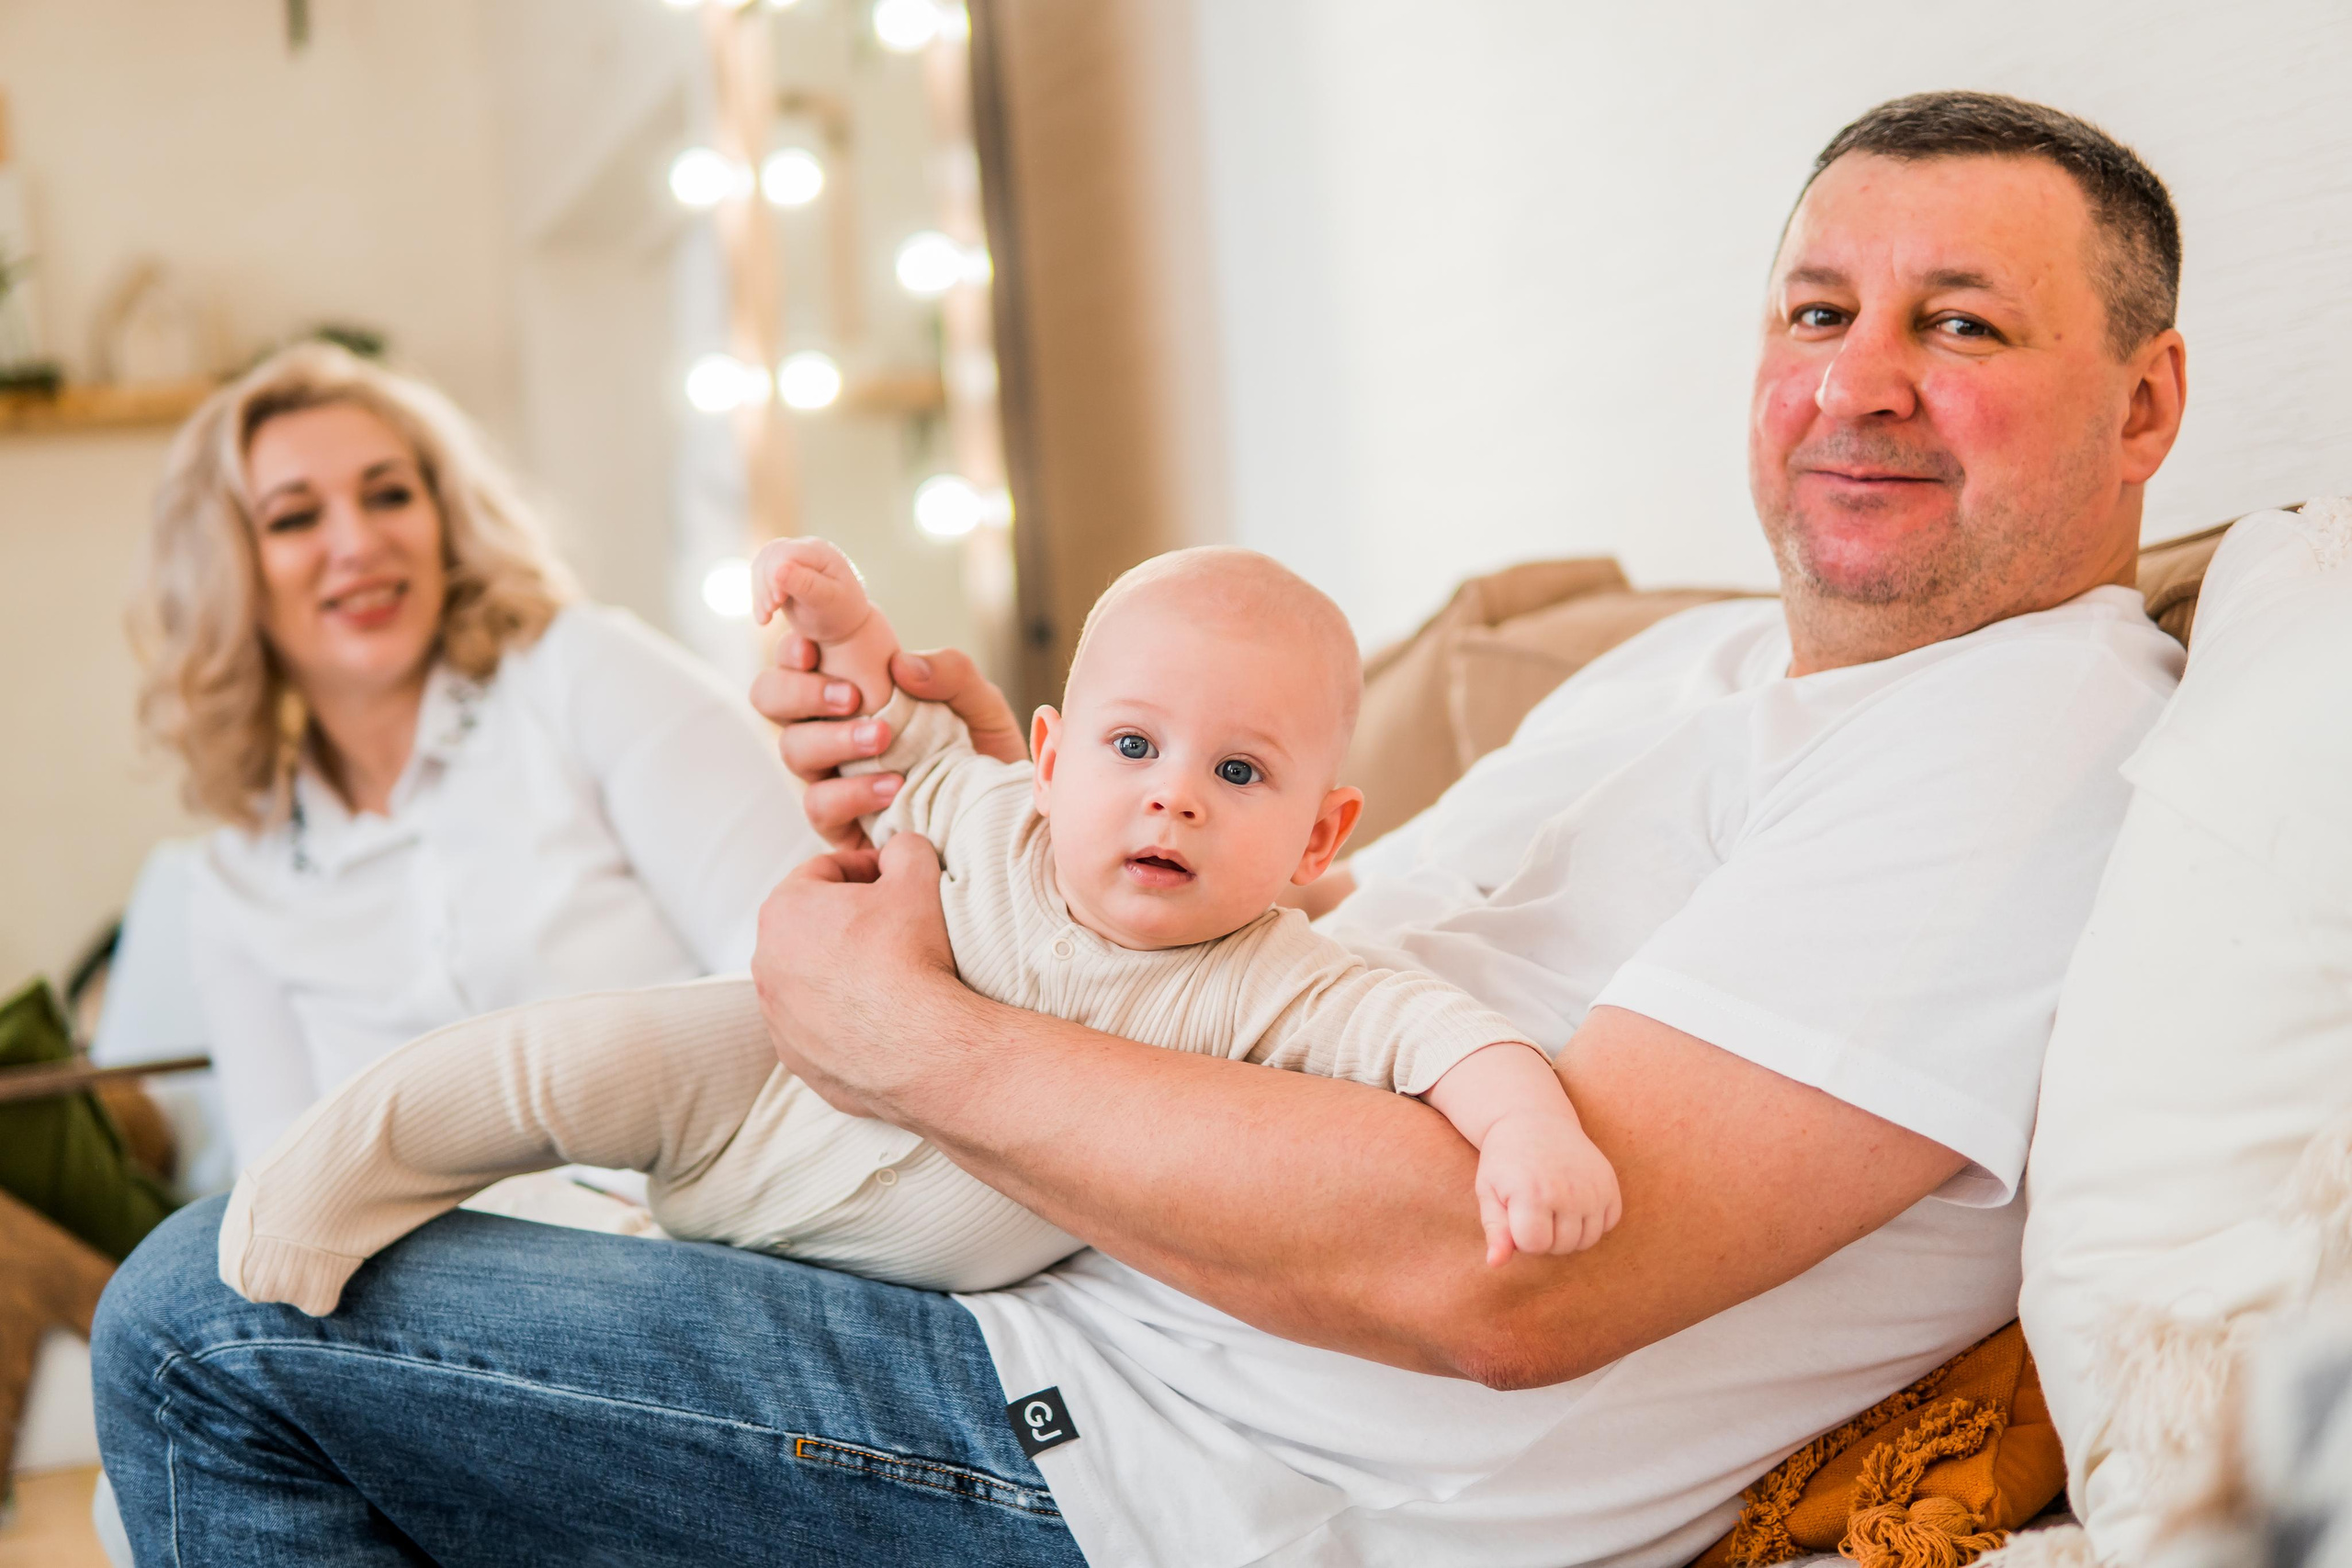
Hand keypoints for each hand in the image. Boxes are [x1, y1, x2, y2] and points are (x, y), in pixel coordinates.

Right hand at [750, 537, 871, 642]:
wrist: (840, 625)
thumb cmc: (838, 614)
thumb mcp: (826, 601)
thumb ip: (805, 584)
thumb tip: (779, 569)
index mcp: (820, 551)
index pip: (786, 552)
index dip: (774, 574)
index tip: (778, 602)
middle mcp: (804, 548)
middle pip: (770, 555)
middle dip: (765, 584)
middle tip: (771, 610)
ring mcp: (792, 558)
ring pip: (761, 564)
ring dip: (759, 592)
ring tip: (767, 616)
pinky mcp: (781, 571)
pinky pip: (760, 576)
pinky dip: (758, 597)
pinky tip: (765, 617)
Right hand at [750, 643, 1027, 849]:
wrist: (1006, 816)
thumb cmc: (984, 756)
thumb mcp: (982, 706)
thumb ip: (952, 674)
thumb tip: (902, 665)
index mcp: (854, 687)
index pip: (799, 659)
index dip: (792, 650)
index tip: (813, 648)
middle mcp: (829, 727)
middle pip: (770, 698)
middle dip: (799, 691)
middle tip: (851, 697)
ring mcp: (830, 775)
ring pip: (792, 750)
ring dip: (833, 739)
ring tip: (883, 739)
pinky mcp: (840, 824)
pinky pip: (820, 806)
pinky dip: (852, 792)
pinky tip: (892, 786)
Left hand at [751, 833, 964, 1119]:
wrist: (919, 1047)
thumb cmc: (911, 955)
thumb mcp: (918, 874)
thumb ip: (904, 846)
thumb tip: (899, 850)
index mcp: (784, 908)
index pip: (824, 871)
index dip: (865, 869)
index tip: (895, 880)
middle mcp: (765, 961)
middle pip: (811, 925)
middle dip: (848, 920)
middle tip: (895, 926)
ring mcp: (775, 1015)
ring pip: (809, 977)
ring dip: (842, 970)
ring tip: (890, 975)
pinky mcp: (794, 1056)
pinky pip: (817, 1024)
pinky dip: (842, 1016)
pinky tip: (882, 1018)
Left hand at [1473, 1111, 1622, 1265]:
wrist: (1535, 1119)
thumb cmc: (1505, 1160)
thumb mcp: (1488, 1191)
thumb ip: (1495, 1230)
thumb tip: (1496, 1264)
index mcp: (1532, 1193)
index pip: (1534, 1246)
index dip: (1522, 1235)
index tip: (1515, 1213)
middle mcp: (1567, 1191)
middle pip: (1562, 1247)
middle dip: (1545, 1235)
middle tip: (1534, 1206)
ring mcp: (1593, 1187)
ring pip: (1587, 1241)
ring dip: (1569, 1232)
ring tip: (1553, 1206)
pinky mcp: (1610, 1183)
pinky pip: (1608, 1224)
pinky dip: (1593, 1220)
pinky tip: (1575, 1200)